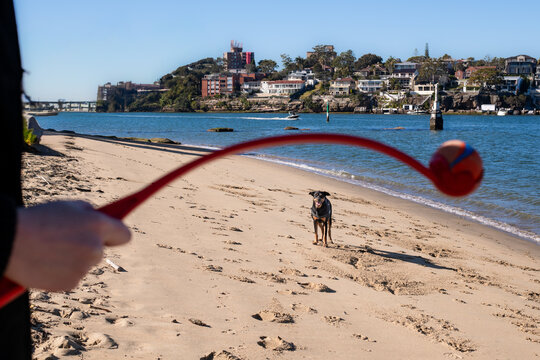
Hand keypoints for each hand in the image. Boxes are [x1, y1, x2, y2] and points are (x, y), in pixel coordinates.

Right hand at [4, 200, 130, 290]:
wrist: (9, 242)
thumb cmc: (38, 220)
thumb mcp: (67, 207)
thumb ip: (89, 214)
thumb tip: (100, 219)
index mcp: (97, 226)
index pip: (125, 235)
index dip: (117, 235)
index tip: (111, 235)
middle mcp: (95, 248)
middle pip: (101, 250)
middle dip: (88, 245)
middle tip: (66, 239)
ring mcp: (84, 268)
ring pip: (84, 264)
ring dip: (72, 259)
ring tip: (49, 250)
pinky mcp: (70, 283)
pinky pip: (71, 277)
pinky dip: (61, 272)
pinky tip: (45, 262)